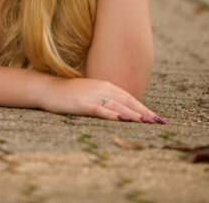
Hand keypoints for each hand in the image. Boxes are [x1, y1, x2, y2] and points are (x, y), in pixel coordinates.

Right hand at [38, 75, 164, 122]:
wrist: (48, 89)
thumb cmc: (69, 93)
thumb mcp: (90, 92)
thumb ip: (105, 98)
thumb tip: (120, 110)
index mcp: (105, 85)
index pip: (129, 97)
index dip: (144, 107)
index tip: (157, 117)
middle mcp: (102, 88)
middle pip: (128, 102)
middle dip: (145, 112)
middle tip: (159, 122)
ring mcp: (93, 95)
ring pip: (118, 106)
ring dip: (134, 115)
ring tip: (148, 123)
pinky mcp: (83, 103)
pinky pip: (102, 110)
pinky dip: (114, 115)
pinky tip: (123, 121)